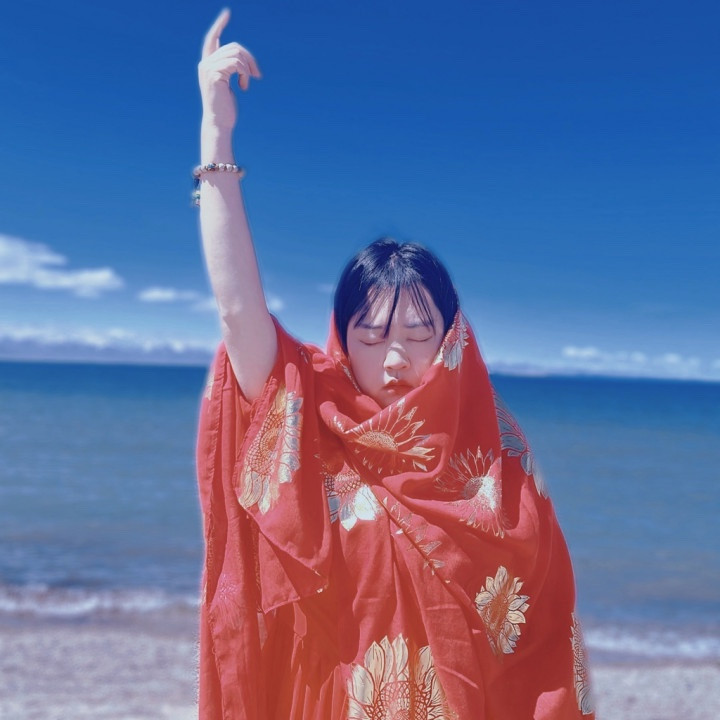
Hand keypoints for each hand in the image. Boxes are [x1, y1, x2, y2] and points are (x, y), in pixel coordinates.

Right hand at [198, 8, 261, 130]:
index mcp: (208, 64)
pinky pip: (236, 64)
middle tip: (257, 75)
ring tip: (248, 83)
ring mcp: (208, 68)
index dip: (219, 25)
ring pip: (237, 54)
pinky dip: (244, 74)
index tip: (227, 13)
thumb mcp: (229, 83)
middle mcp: (205, 63)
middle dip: (250, 59)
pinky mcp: (214, 74)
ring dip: (248, 68)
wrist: (220, 122)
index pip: (212, 38)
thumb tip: (242, 59)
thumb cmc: (226, 107)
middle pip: (234, 47)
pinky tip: (244, 87)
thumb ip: (231, 69)